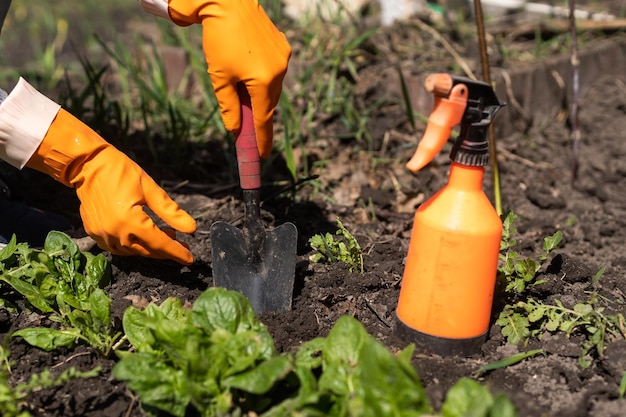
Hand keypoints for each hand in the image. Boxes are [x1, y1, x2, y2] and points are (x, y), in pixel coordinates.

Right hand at [27, 109, 196, 264]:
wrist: (87, 164)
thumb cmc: (121, 172)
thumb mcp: (150, 189)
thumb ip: (171, 212)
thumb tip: (191, 228)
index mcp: (130, 221)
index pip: (160, 244)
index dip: (177, 252)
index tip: (190, 258)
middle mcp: (115, 233)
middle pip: (147, 251)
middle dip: (166, 251)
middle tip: (181, 245)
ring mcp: (102, 234)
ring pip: (132, 251)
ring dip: (150, 248)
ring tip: (164, 235)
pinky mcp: (93, 232)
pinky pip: (117, 247)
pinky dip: (132, 245)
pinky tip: (143, 236)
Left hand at [168, 0, 290, 157]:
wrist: (228, 2)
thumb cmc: (219, 40)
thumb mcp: (219, 78)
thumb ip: (228, 106)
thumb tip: (234, 129)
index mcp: (263, 81)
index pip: (264, 119)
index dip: (262, 139)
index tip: (262, 156)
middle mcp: (279, 71)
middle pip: (269, 103)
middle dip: (258, 115)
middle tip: (246, 127)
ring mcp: (283, 58)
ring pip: (273, 87)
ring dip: (260, 94)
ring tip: (241, 87)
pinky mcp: (283, 47)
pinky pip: (274, 70)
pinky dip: (263, 77)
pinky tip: (248, 67)